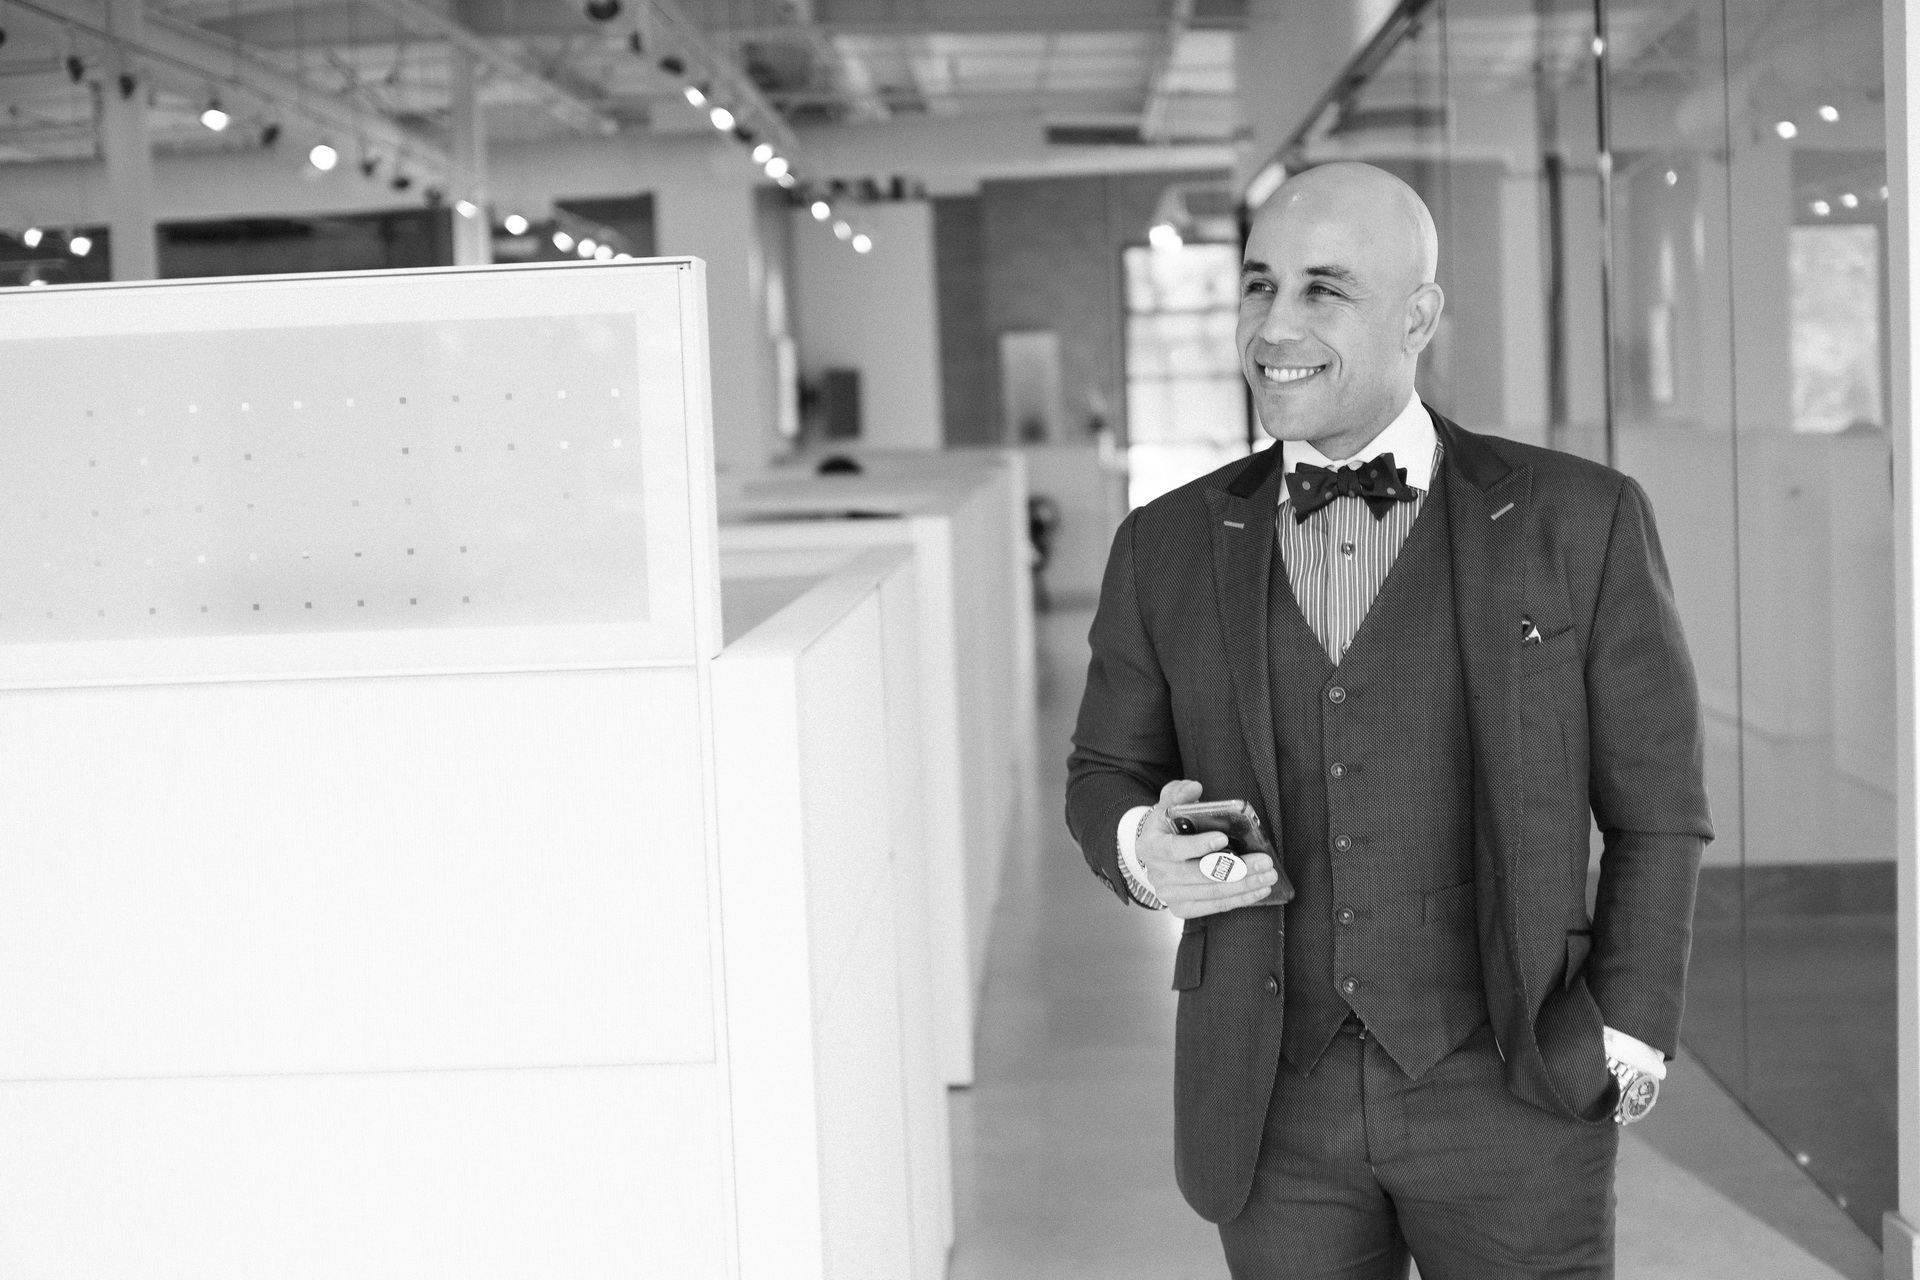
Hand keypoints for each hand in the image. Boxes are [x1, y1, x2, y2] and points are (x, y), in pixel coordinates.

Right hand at [1137, 780, 1280, 918]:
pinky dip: (1239, 900)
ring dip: (1244, 886)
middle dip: (1236, 869)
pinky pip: (1215, 907)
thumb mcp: (1167, 805)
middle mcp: (1159, 874)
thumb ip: (1178, 793)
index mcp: (1152, 846)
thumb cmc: (1167, 828)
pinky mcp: (1182, 908)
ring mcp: (1170, 894)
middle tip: (1263, 862)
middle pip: (1200, 875)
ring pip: (1212, 893)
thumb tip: (1194, 788)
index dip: (1198, 845)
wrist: (1155, 855)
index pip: (1175, 849)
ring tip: (1267, 876)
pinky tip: (1258, 891)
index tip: (1223, 838)